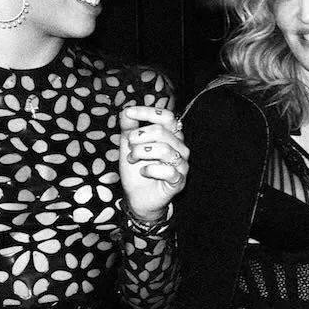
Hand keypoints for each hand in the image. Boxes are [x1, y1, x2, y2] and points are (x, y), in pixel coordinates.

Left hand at [119, 105, 188, 220]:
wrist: (138, 197)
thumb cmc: (137, 169)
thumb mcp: (128, 146)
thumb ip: (128, 127)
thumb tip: (126, 110)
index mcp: (171, 136)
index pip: (167, 116)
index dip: (148, 112)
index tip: (128, 113)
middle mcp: (180, 147)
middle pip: (161, 131)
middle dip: (139, 137)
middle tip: (129, 147)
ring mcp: (182, 164)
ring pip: (164, 149)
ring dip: (141, 153)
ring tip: (133, 160)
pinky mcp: (179, 181)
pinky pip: (168, 171)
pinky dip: (150, 170)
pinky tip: (144, 172)